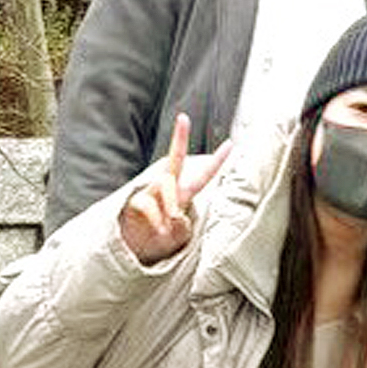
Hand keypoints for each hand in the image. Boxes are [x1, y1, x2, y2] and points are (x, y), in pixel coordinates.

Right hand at [118, 114, 224, 265]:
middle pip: (174, 159)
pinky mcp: (135, 199)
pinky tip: (154, 230)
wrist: (135, 251)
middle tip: (183, 116)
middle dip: (179, 137)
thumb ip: (182, 226)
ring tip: (165, 229)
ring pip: (165, 187)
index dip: (217, 161)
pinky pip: (150, 205)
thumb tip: (176, 215)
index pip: (203, 176)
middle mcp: (166, 188)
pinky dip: (156, 221)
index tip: (231, 143)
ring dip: (170, 208)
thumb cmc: (160, 240)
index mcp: (183, 195)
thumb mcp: (178, 237)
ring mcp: (149, 191)